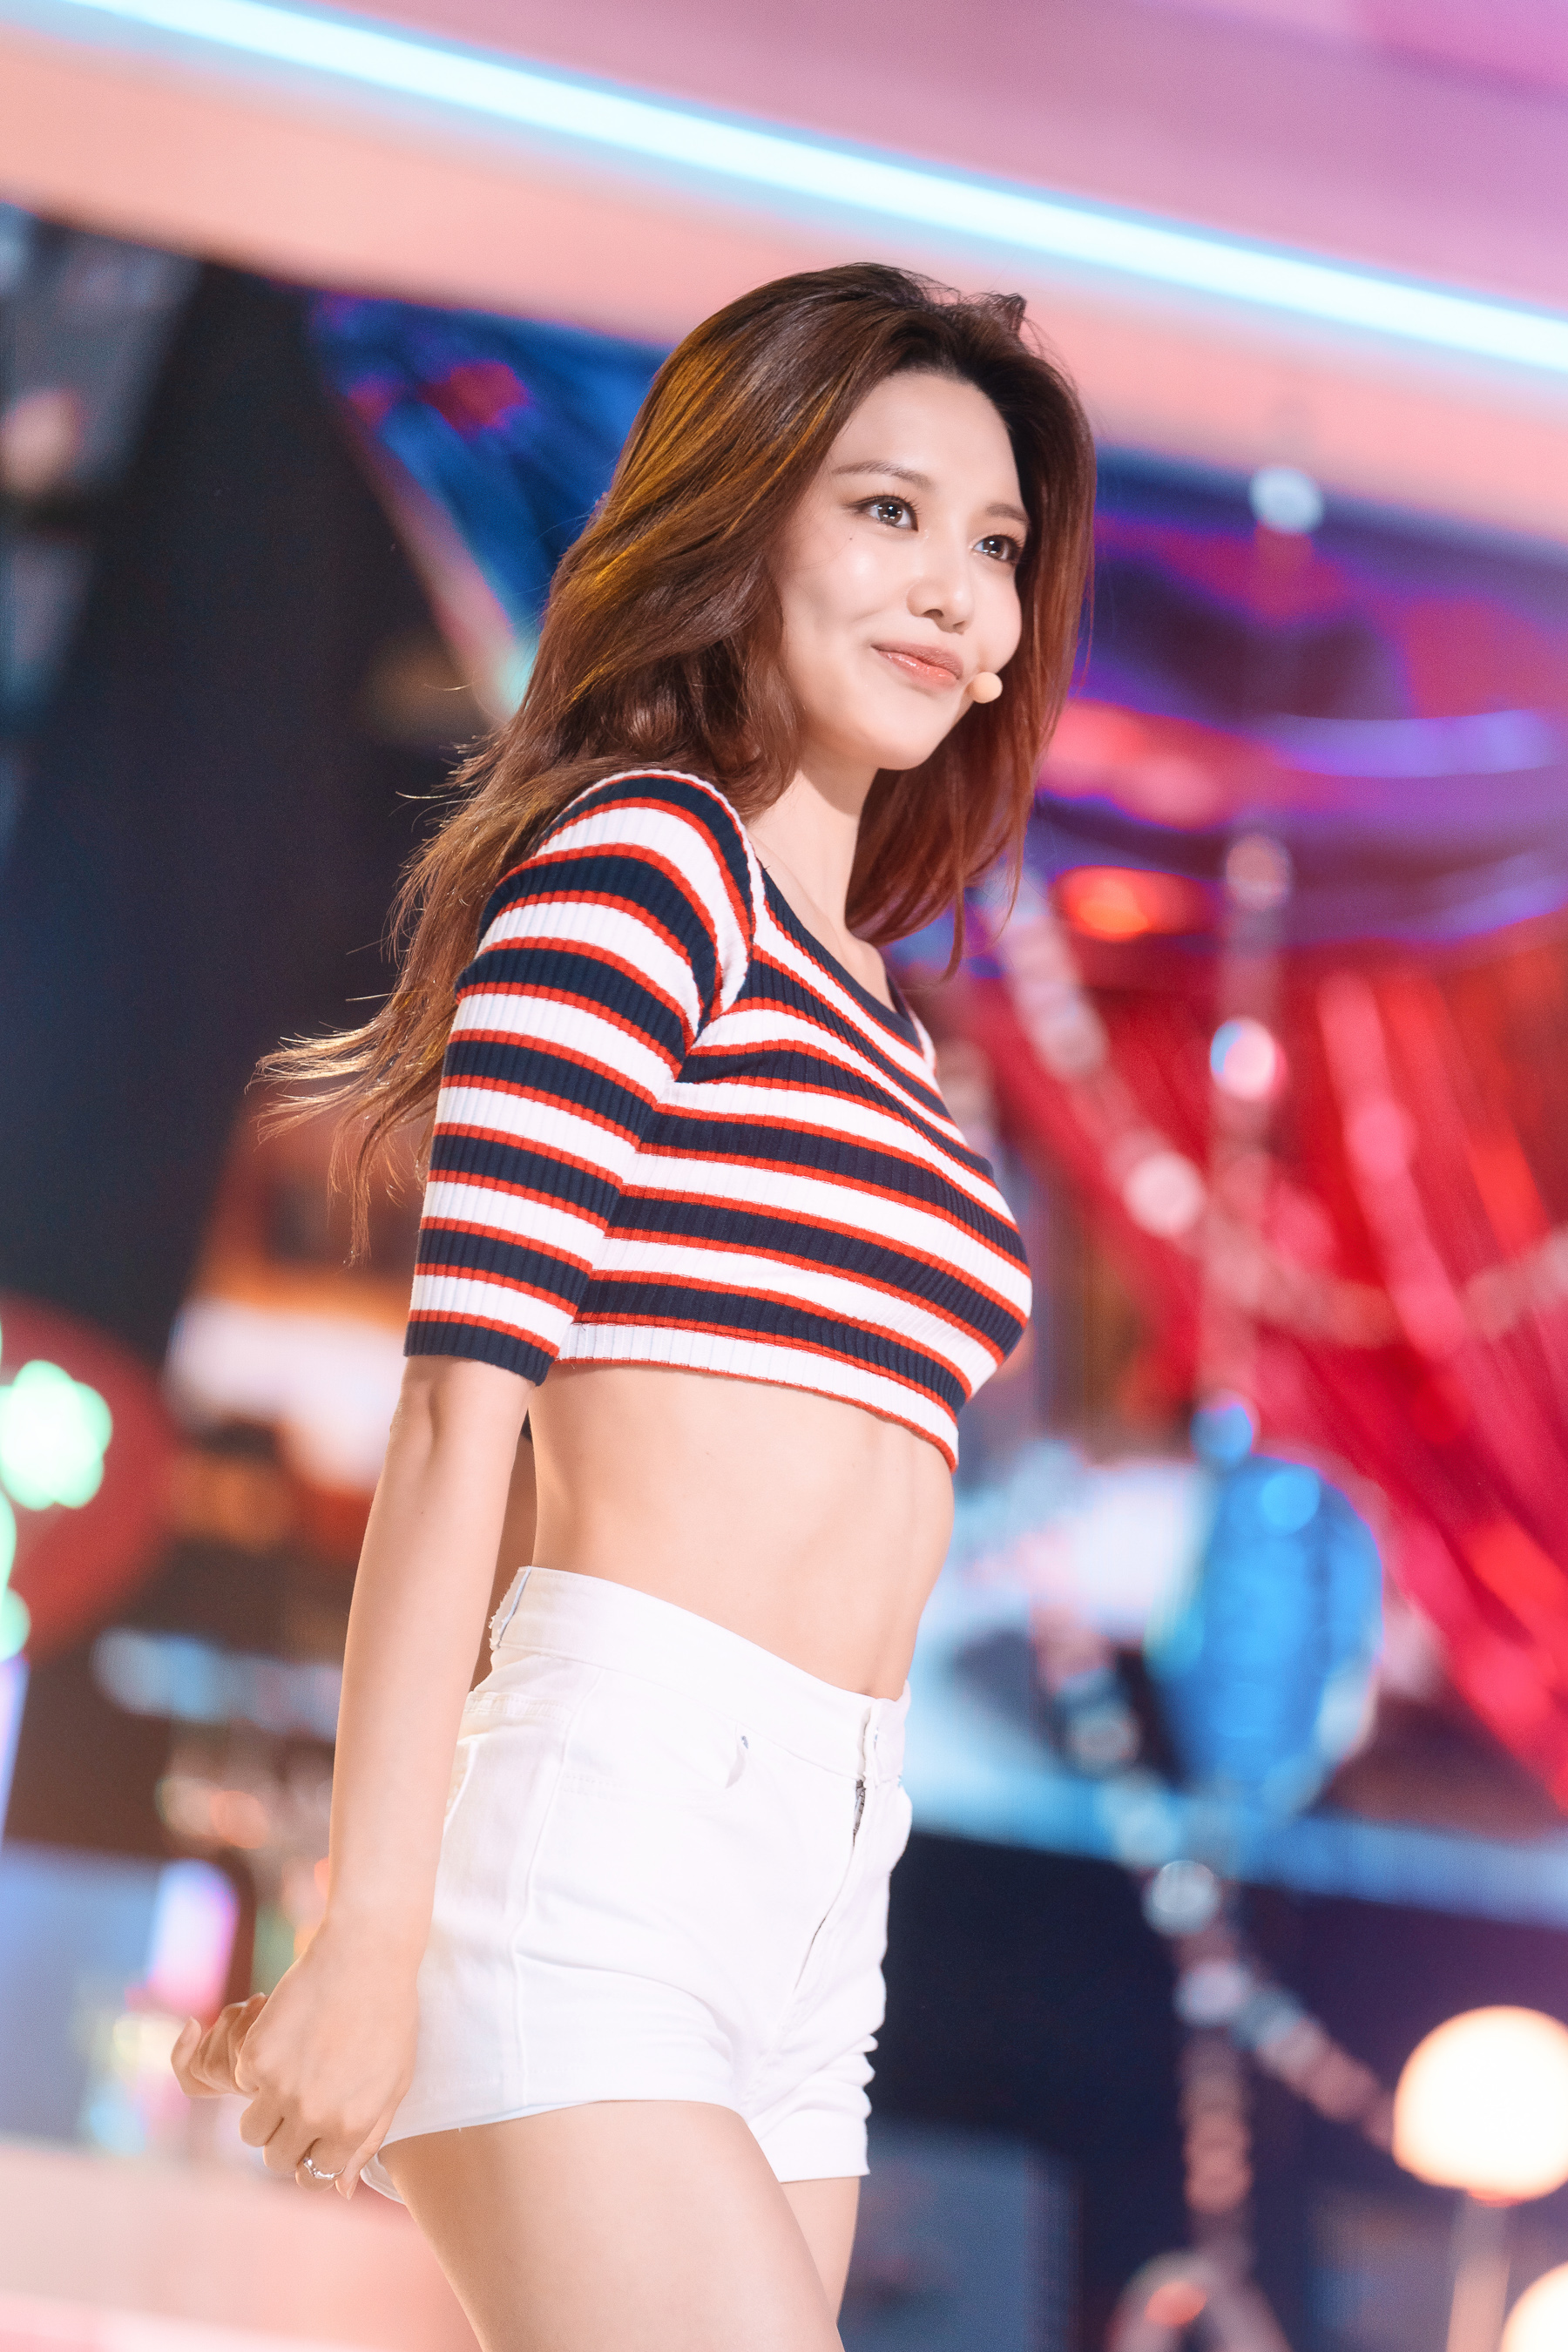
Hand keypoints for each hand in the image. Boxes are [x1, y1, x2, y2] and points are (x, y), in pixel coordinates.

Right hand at [171, 1925, 418, 2196]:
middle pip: (275, 2158)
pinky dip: (257, 2065)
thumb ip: (367, 2139)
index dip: (310, 2157)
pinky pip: (242, 2081)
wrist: (366, 1954)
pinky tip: (288, 2034)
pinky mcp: (256, 2056)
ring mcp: (282, 2088)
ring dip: (265, 2108)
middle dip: (284, 2136)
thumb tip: (340, 2191)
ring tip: (292, 2070)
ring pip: (252, 2130)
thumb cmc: (388, 2016)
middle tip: (299, 2100)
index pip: (313, 2176)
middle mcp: (314, 2115)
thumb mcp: (393, 2084)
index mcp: (352, 2128)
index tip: (312, 2135)